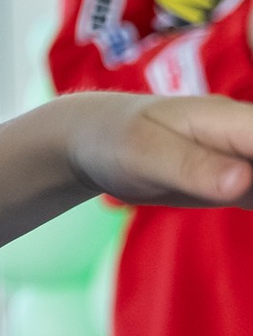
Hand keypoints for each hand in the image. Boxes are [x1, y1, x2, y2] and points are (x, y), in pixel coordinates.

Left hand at [60, 90, 252, 213]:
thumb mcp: (148, 156)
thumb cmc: (119, 140)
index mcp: (235, 121)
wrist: (98, 140)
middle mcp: (249, 136)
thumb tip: (242, 182)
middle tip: (251, 202)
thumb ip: (195, 167)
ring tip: (250, 208)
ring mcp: (247, 159)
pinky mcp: (239, 182)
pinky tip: (252, 214)